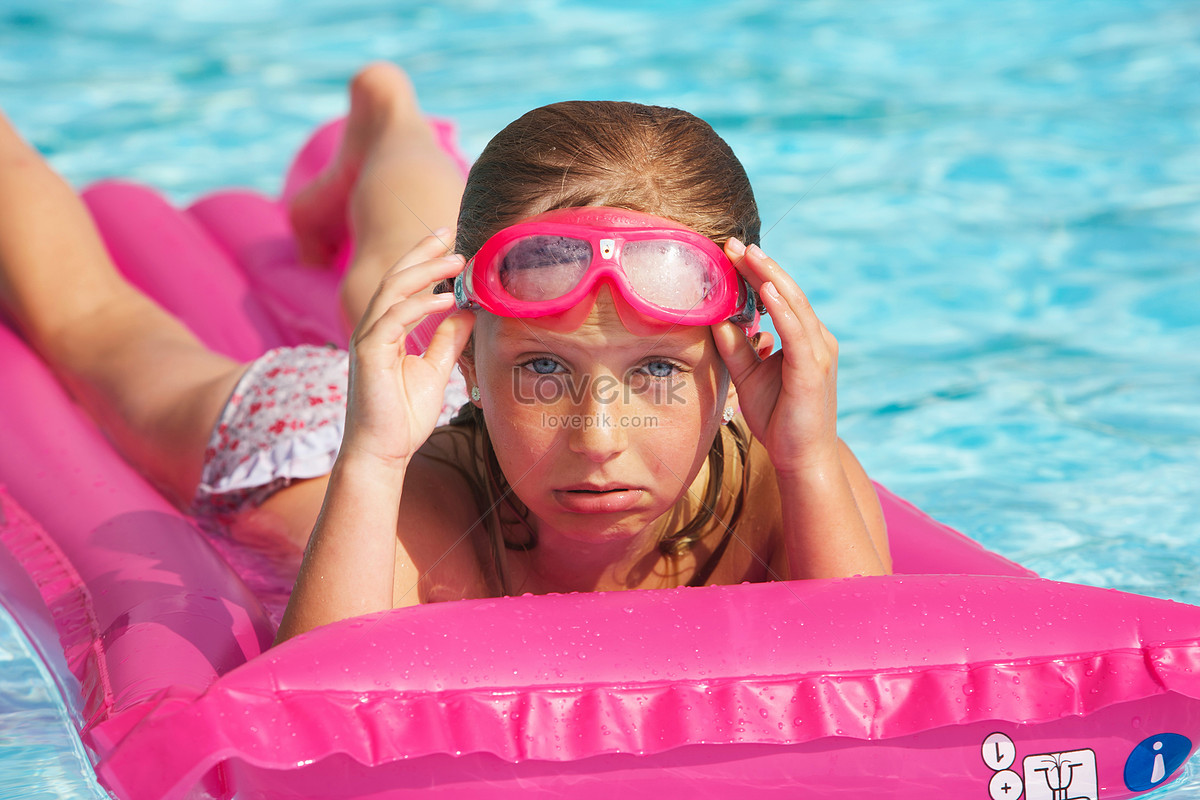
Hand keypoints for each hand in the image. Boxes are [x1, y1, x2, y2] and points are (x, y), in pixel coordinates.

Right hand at [341, 232, 474, 469]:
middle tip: (450, 231)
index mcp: (386, 330)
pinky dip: (420, 305)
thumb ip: (448, 339)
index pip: (404, 285)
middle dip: (422, 251)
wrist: (382, 453)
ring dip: (425, 271)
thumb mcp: (436, 370)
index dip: (424, 260)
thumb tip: (469, 312)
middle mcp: (373, 328)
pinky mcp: (368, 354)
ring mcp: (367, 339)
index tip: (451, 241)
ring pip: (393, 290)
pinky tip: (446, 299)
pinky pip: (394, 319)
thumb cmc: (404, 417)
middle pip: (396, 277)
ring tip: (456, 260)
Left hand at [712, 239, 840, 475]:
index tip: (731, 252)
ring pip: (794, 305)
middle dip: (760, 266)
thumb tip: (716, 319)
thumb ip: (735, 348)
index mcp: (804, 338)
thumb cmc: (779, 419)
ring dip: (770, 277)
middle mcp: (816, 339)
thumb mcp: (748, 376)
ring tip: (748, 254)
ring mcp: (818, 352)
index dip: (757, 273)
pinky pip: (797, 332)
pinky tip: (766, 290)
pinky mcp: (813, 369)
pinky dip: (782, 309)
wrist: (802, 458)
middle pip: (787, 293)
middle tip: (733, 243)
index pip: (779, 297)